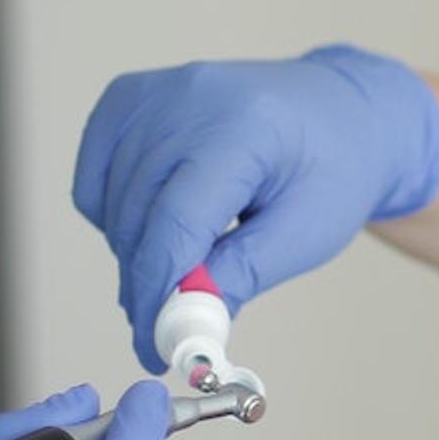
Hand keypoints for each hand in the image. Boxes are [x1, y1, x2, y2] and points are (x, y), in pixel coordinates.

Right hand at [73, 45, 438, 370]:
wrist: (341, 113)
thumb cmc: (333, 168)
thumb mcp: (306, 233)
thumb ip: (240, 275)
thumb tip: (183, 323)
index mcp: (244, 127)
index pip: (175, 222)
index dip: (157, 293)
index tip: (154, 347)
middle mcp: (190, 98)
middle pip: (137, 214)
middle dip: (144, 284)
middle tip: (166, 327)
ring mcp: (156, 92)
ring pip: (111, 201)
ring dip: (132, 252)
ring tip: (179, 271)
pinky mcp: (132, 95)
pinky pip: (96, 173)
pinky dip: (112, 213)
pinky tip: (154, 226)